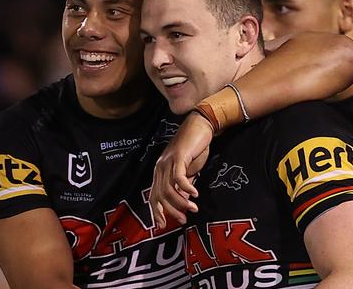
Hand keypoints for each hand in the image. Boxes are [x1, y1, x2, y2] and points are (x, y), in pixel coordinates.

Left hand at [150, 112, 212, 227]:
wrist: (200, 127)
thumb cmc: (194, 149)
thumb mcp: (188, 171)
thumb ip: (184, 186)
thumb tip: (185, 203)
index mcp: (160, 172)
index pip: (153, 197)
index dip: (156, 212)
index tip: (163, 226)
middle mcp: (160, 168)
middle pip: (160, 196)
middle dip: (170, 211)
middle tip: (182, 220)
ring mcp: (168, 162)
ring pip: (169, 189)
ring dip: (181, 202)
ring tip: (193, 209)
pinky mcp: (179, 157)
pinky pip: (179, 177)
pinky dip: (186, 188)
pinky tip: (195, 194)